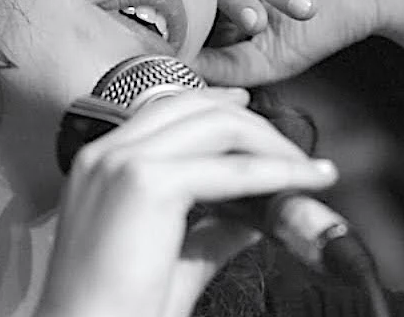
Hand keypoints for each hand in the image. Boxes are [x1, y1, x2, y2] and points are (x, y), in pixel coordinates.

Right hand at [36, 87, 337, 316]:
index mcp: (98, 166)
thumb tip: (254, 213)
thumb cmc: (114, 311)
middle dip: (252, 125)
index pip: (165, 112)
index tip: (253, 112)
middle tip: (294, 154)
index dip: (216, 106)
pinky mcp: (146, 183)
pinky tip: (301, 183)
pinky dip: (274, 172)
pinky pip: (229, 168)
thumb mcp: (171, 260)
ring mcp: (122, 163)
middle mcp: (105, 155)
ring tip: (305, 170)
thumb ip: (211, 230)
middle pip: (192, 107)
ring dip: (269, 144)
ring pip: (214, 126)